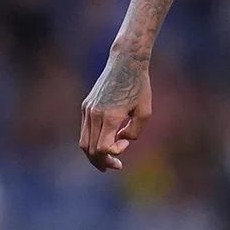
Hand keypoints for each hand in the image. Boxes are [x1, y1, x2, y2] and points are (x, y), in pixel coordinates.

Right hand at [79, 54, 151, 171]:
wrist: (125, 62)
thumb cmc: (139, 86)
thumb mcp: (145, 111)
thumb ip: (134, 131)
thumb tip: (121, 141)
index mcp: (110, 116)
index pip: (103, 148)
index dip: (114, 153)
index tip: (126, 144)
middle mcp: (95, 114)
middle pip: (90, 149)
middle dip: (101, 161)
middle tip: (115, 166)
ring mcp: (87, 110)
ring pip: (84, 141)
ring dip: (93, 154)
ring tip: (105, 162)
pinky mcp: (86, 106)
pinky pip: (85, 130)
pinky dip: (92, 140)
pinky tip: (104, 142)